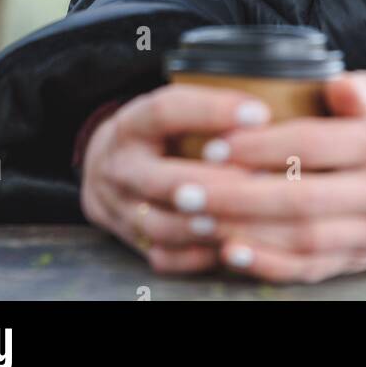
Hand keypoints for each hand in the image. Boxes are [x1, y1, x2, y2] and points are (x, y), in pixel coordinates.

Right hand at [78, 82, 274, 273]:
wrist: (103, 169)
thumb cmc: (154, 133)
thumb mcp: (169, 109)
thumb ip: (207, 109)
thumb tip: (262, 115)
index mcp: (132, 125)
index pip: (166, 111)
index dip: (212, 111)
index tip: (260, 114)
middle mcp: (122, 169)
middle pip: (164, 179)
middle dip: (214, 182)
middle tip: (261, 179)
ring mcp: (124, 210)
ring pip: (165, 226)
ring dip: (209, 224)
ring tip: (250, 215)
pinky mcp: (133, 242)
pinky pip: (167, 257)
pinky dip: (200, 255)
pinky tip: (233, 245)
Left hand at [140, 70, 365, 283]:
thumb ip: (358, 87)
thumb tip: (336, 87)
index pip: (313, 144)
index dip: (260, 146)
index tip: (212, 144)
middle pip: (303, 199)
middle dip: (238, 196)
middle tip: (186, 189)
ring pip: (304, 239)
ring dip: (246, 232)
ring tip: (198, 219)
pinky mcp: (363, 261)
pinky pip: (313, 269)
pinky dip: (270, 265)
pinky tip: (231, 252)